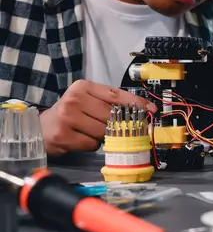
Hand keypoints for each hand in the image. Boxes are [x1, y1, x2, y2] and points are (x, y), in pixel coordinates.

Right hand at [40, 80, 156, 156]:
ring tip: (90, 132)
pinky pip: (92, 144)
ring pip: (103, 131)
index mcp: (83, 87)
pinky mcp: (64, 135)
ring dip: (103, 136)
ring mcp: (68, 117)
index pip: (117, 95)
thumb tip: (142, 113)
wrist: (41, 128)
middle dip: (118, 125)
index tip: (152, 110)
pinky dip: (91, 145)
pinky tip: (81, 139)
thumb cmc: (70, 114)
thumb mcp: (88, 101)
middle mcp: (75, 99)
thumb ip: (111, 104)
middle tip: (118, 129)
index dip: (136, 103)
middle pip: (112, 115)